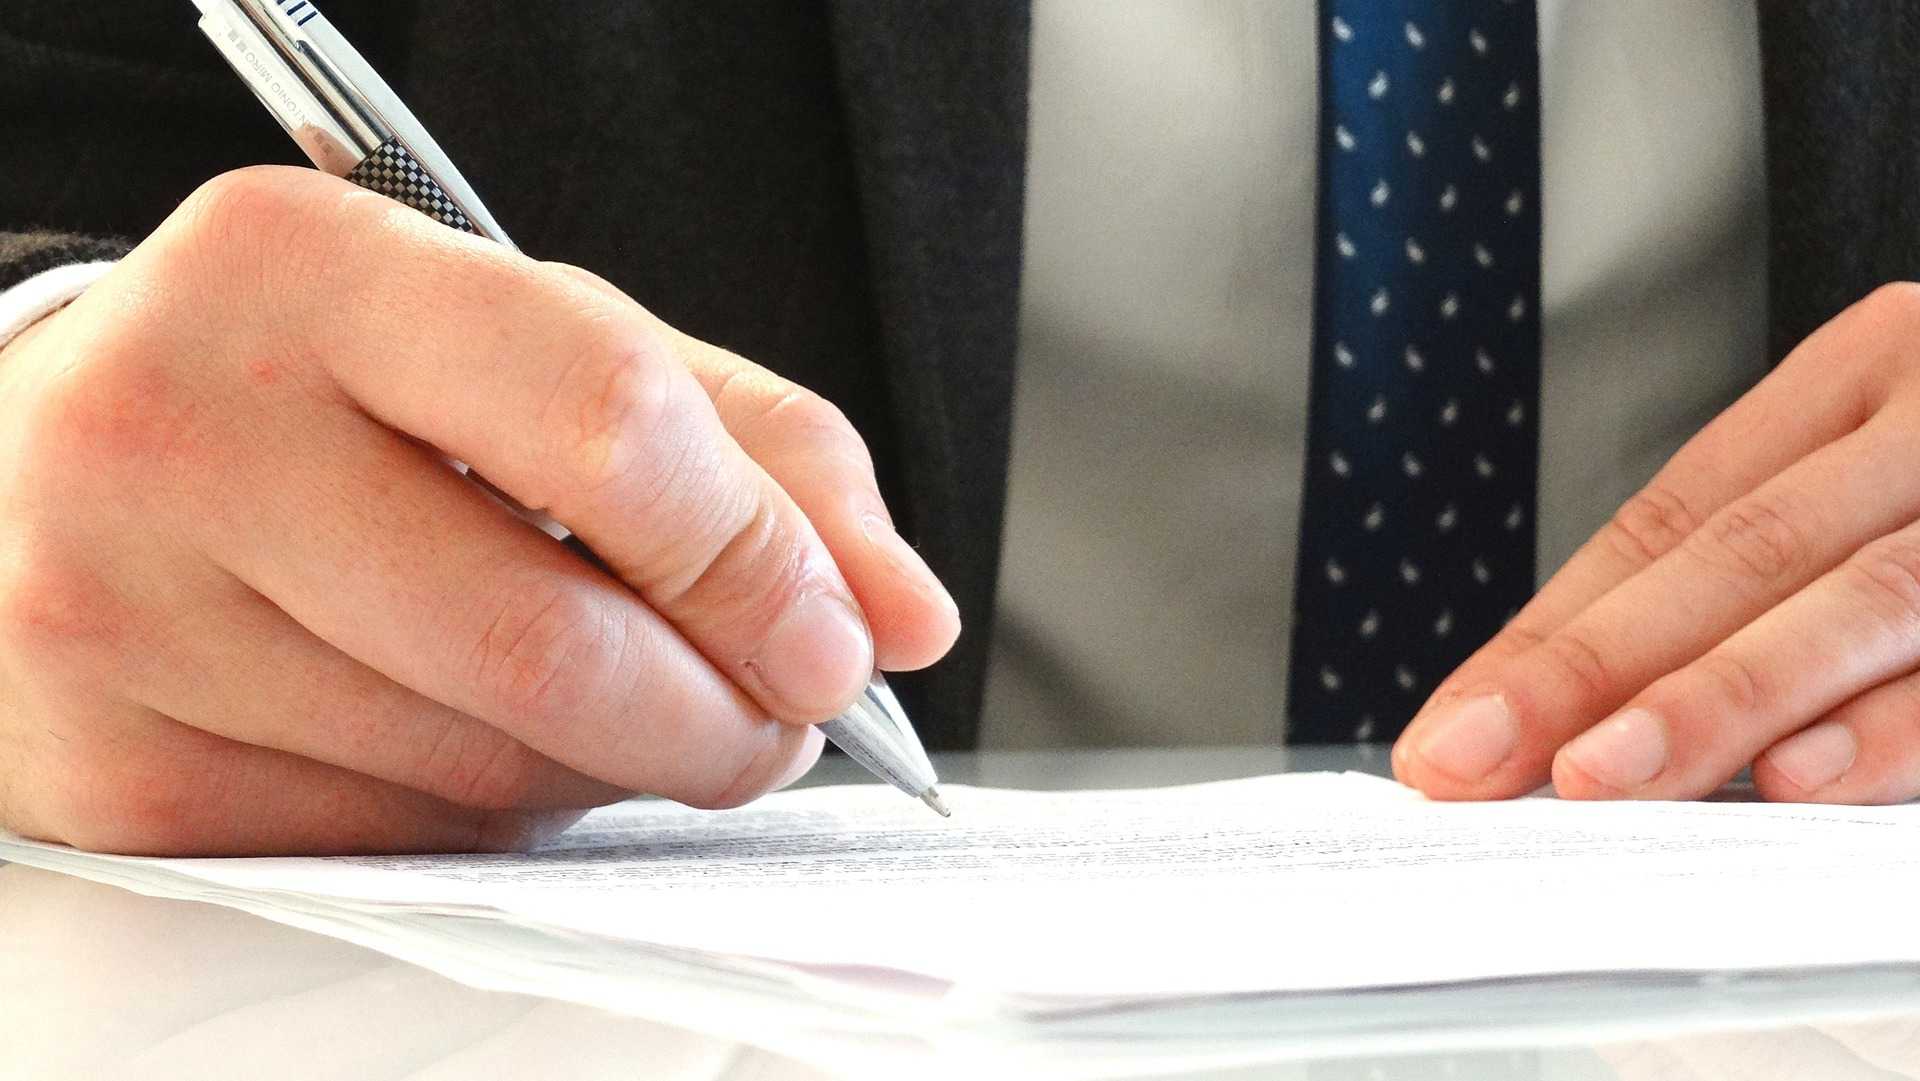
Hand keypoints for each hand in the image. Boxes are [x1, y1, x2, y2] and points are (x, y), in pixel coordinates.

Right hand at [0, 167, 958, 854]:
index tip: (845, 638)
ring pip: (487, 768)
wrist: (39, 465)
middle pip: (552, 641)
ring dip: (618, 768)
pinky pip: (403, 844)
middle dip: (722, 714)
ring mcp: (122, 613)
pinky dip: (502, 814)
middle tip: (776, 718)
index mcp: (307, 270)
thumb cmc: (325, 391)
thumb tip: (902, 611)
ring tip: (628, 709)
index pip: (606, 424)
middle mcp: (181, 428)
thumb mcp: (535, 345)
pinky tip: (488, 742)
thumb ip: (744, 448)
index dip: (761, 559)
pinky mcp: (116, 773)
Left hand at [1395, 283, 1919, 803]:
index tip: (1452, 731)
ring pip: (1855, 600)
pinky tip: (1801, 779)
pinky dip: (1893, 728)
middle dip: (1595, 670)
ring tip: (1600, 777)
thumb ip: (1767, 565)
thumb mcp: (1888, 467)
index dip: (1552, 635)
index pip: (1670, 518)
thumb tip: (1579, 713)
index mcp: (1860, 375)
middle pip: (1739, 551)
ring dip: (1717, 700)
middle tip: (1479, 764)